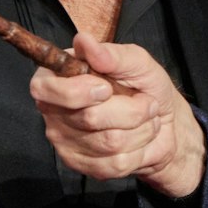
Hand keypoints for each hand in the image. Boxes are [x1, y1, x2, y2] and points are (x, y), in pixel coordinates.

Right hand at [30, 34, 206, 197]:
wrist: (164, 122)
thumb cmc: (144, 85)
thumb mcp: (136, 62)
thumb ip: (111, 53)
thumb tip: (83, 41)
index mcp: (56, 77)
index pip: (43, 89)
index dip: (76, 92)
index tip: (106, 87)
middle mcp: (53, 111)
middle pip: (87, 118)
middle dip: (129, 110)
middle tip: (146, 102)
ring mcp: (65, 142)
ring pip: (107, 142)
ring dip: (140, 129)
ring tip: (147, 119)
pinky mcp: (83, 165)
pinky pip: (114, 163)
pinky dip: (139, 149)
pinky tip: (141, 138)